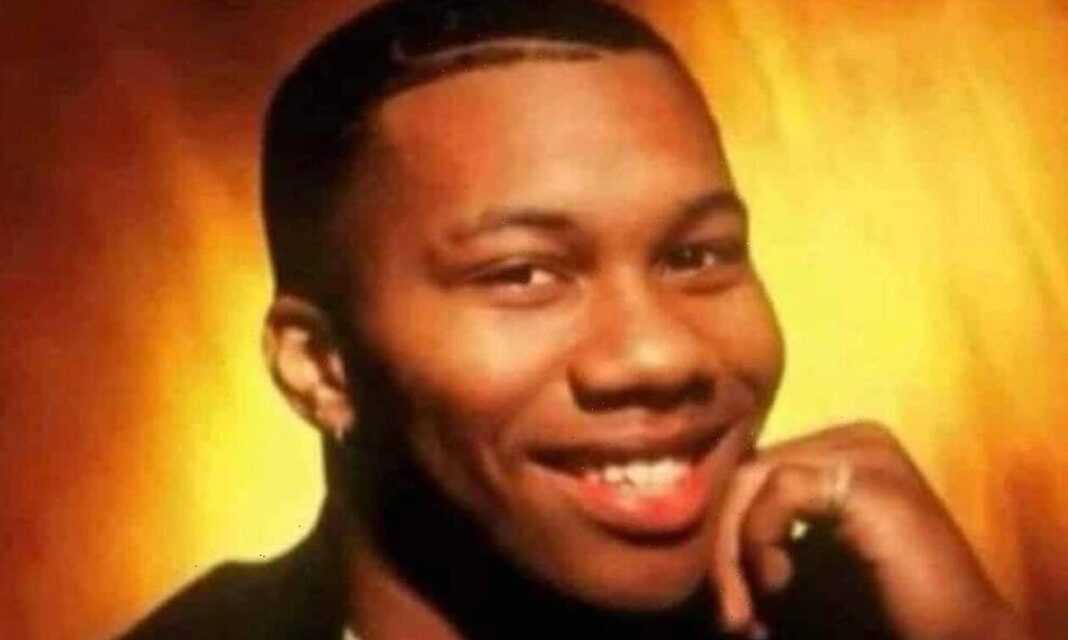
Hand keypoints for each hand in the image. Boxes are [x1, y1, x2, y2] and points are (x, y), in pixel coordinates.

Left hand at [710, 422, 1032, 639]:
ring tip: (744, 611)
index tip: (724, 600)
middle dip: (721, 546)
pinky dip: (760, 540)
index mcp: (842, 451)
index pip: (749, 469)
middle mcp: (857, 438)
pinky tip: (779, 582)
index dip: (722, 533)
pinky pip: (780, 489)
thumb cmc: (881, 614)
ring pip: (751, 476)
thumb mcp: (802, 571)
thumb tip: (686, 541)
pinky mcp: (869, 479)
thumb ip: (755, 542)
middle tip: (728, 614)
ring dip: (732, 552)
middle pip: (745, 469)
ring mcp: (867, 452)